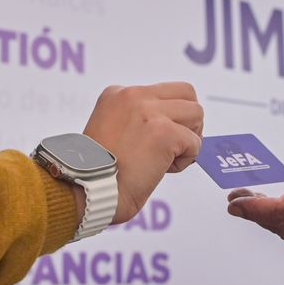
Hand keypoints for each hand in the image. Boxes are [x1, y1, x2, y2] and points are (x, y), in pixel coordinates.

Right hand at [83, 82, 203, 222]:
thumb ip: (136, 121)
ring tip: (167, 159)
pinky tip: (164, 171)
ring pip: (196, 113)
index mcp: (117, 94)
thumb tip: (174, 127)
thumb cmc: (97, 174)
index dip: (165, 119)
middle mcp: (133, 96)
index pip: (162, 93)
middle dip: (188, 120)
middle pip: (186, 93)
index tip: (149, 143)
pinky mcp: (164, 132)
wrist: (86, 191)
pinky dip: (186, 159)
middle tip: (174, 146)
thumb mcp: (109, 130)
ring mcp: (149, 112)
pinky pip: (195, 142)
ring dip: (189, 139)